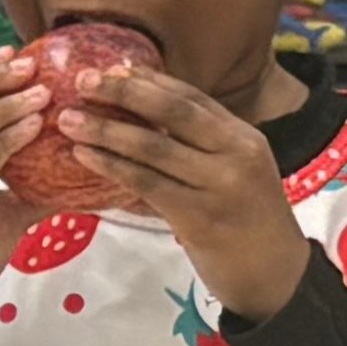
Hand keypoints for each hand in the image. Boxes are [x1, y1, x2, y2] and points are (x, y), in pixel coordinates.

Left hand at [49, 59, 311, 318]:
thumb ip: (203, 146)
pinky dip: (112, 166)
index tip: (111, 67)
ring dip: (106, 130)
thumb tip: (147, 118)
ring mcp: (219, 184)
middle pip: (172, 110)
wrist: (277, 278)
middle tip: (82, 81)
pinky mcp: (199, 217)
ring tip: (69, 120)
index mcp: (243, 137)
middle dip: (123, 92)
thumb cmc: (249, 225)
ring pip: (153, 145)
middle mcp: (235, 153)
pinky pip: (146, 183)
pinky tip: (85, 157)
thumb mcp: (238, 173)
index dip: (149, 80)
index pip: (191, 97)